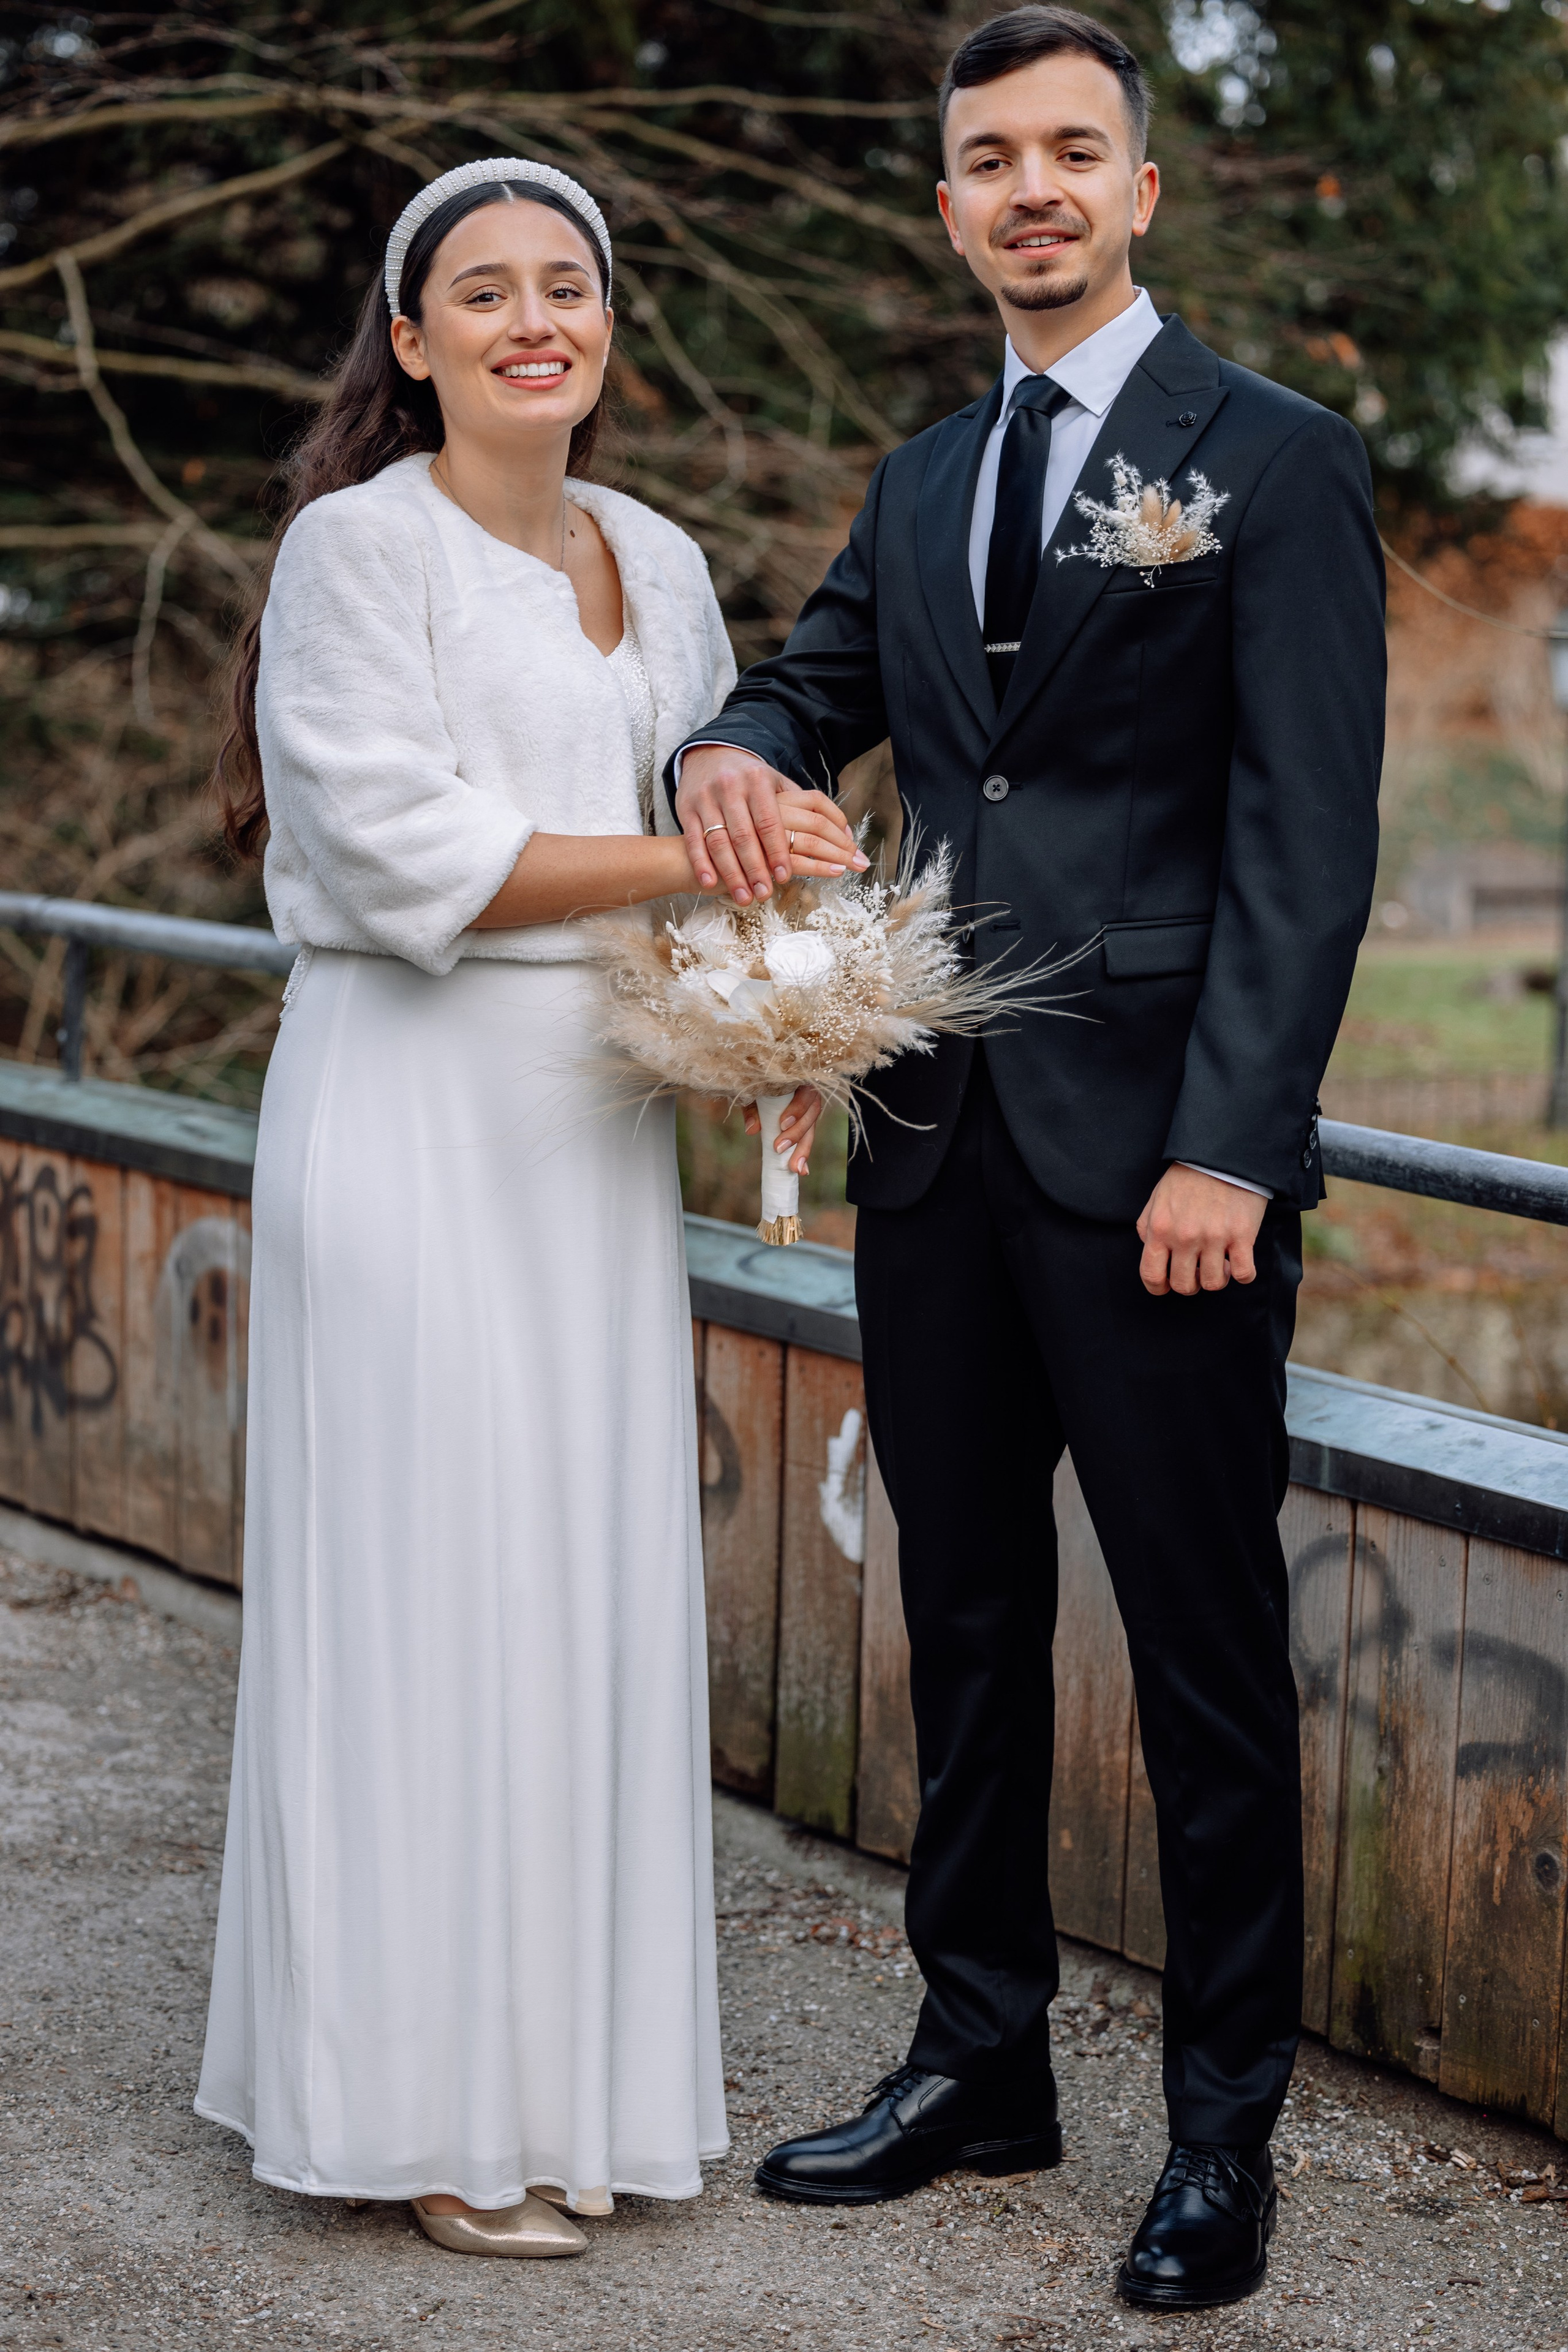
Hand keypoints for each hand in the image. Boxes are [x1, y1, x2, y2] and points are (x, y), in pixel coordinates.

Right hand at [677, 744, 865, 903]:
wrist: (705, 759)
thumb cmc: (749, 781)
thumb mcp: (776, 784)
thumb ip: (805, 805)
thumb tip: (844, 831)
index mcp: (760, 781)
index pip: (774, 820)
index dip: (780, 850)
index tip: (786, 876)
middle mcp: (734, 787)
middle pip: (749, 834)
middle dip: (759, 866)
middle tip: (768, 891)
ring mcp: (708, 798)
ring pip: (721, 841)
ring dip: (734, 872)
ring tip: (746, 896)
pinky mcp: (687, 809)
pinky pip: (695, 840)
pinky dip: (703, 863)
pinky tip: (710, 884)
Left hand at [742, 1084, 821, 1176]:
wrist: (760, 1078)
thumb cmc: (758, 1083)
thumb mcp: (753, 1093)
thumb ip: (752, 1108)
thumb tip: (752, 1130)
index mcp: (800, 1080)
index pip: (806, 1093)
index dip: (797, 1109)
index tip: (782, 1124)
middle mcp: (810, 1092)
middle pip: (811, 1114)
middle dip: (796, 1134)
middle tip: (779, 1149)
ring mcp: (809, 1107)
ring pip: (811, 1128)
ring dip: (803, 1149)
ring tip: (795, 1168)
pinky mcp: (805, 1121)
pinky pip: (807, 1137)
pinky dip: (803, 1153)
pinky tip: (801, 1170)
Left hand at [1136, 1165, 1266, 1295]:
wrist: (1223, 1155)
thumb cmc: (1189, 1176)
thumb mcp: (1157, 1197)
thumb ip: (1147, 1225)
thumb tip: (1148, 1247)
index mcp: (1161, 1229)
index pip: (1151, 1275)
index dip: (1157, 1288)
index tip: (1165, 1287)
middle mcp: (1185, 1237)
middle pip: (1184, 1285)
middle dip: (1190, 1284)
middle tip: (1197, 1272)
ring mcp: (1214, 1238)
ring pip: (1213, 1283)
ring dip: (1217, 1279)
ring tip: (1221, 1264)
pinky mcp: (1241, 1236)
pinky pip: (1244, 1274)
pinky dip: (1243, 1275)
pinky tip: (1239, 1263)